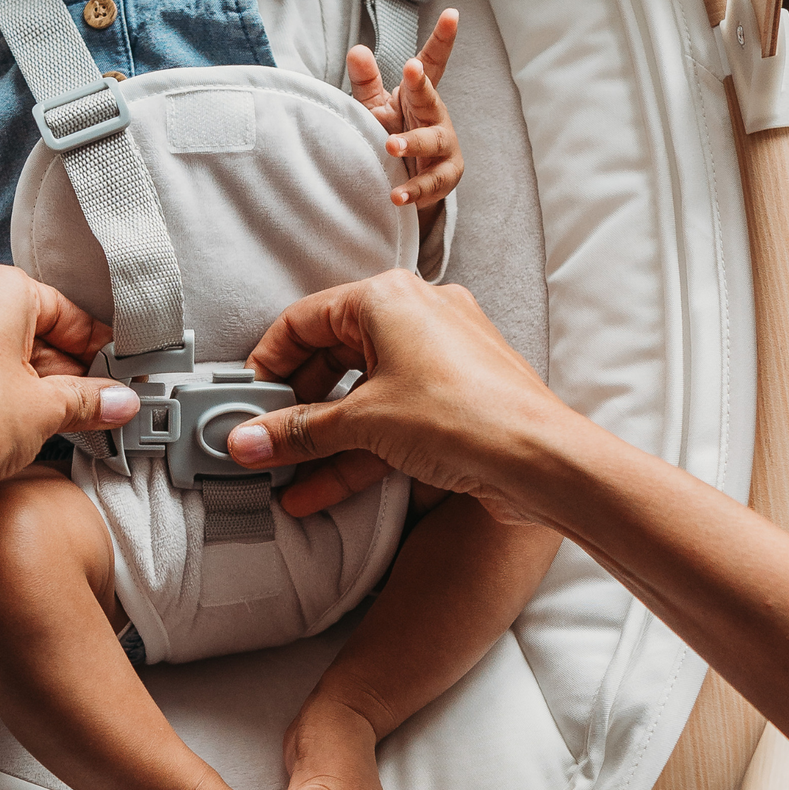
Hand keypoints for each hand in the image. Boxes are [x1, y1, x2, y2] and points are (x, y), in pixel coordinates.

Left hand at [0, 265, 137, 502]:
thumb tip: (116, 401)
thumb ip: (88, 401)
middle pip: (18, 327)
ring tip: (39, 420)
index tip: (110, 372)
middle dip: (55, 367)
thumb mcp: (47, 410)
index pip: (60, 310)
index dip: (92, 345)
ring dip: (13, 379)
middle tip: (84, 402)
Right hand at [232, 270, 563, 523]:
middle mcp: (416, 317)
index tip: (244, 402)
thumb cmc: (466, 415)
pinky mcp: (453, 401)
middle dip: (293, 410)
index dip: (267, 364)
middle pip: (332, 359)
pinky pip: (391, 419)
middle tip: (260, 442)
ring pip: (361, 396)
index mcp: (390, 297)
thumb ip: (299, 432)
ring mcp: (439, 360)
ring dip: (321, 441)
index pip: (305, 321)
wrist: (544, 461)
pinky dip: (357, 451)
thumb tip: (248, 439)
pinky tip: (318, 491)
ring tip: (283, 477)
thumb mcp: (364, 421)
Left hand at [348, 9, 464, 209]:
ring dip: (412, 143)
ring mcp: (444, 148)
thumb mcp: (375, 108)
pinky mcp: (444, 178)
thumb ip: (366, 82)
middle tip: (410, 71)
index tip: (452, 14)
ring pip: (432, 142)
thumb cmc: (391, 136)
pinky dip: (414, 190)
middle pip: (430, 98)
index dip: (442, 39)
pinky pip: (430, 183)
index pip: (431, 63)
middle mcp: (436, 117)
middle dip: (421, 86)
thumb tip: (356, 50)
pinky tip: (397, 195)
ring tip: (391, 146)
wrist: (406, 182)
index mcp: (420, 95)